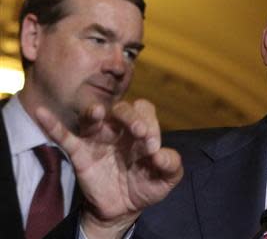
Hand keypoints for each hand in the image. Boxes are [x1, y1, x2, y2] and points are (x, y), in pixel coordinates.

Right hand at [36, 99, 182, 237]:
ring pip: (94, 117)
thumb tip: (162, 155)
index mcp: (141, 131)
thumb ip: (172, 166)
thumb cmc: (146, 186)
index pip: (145, 112)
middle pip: (122, 109)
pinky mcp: (80, 153)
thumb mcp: (166, 180)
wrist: (123, 209)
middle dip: (131, 117)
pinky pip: (65, 136)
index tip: (153, 148)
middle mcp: (120, 129)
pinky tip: (42, 113)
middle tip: (139, 133)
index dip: (151, 123)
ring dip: (95, 112)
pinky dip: (53, 125)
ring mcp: (98, 139)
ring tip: (98, 112)